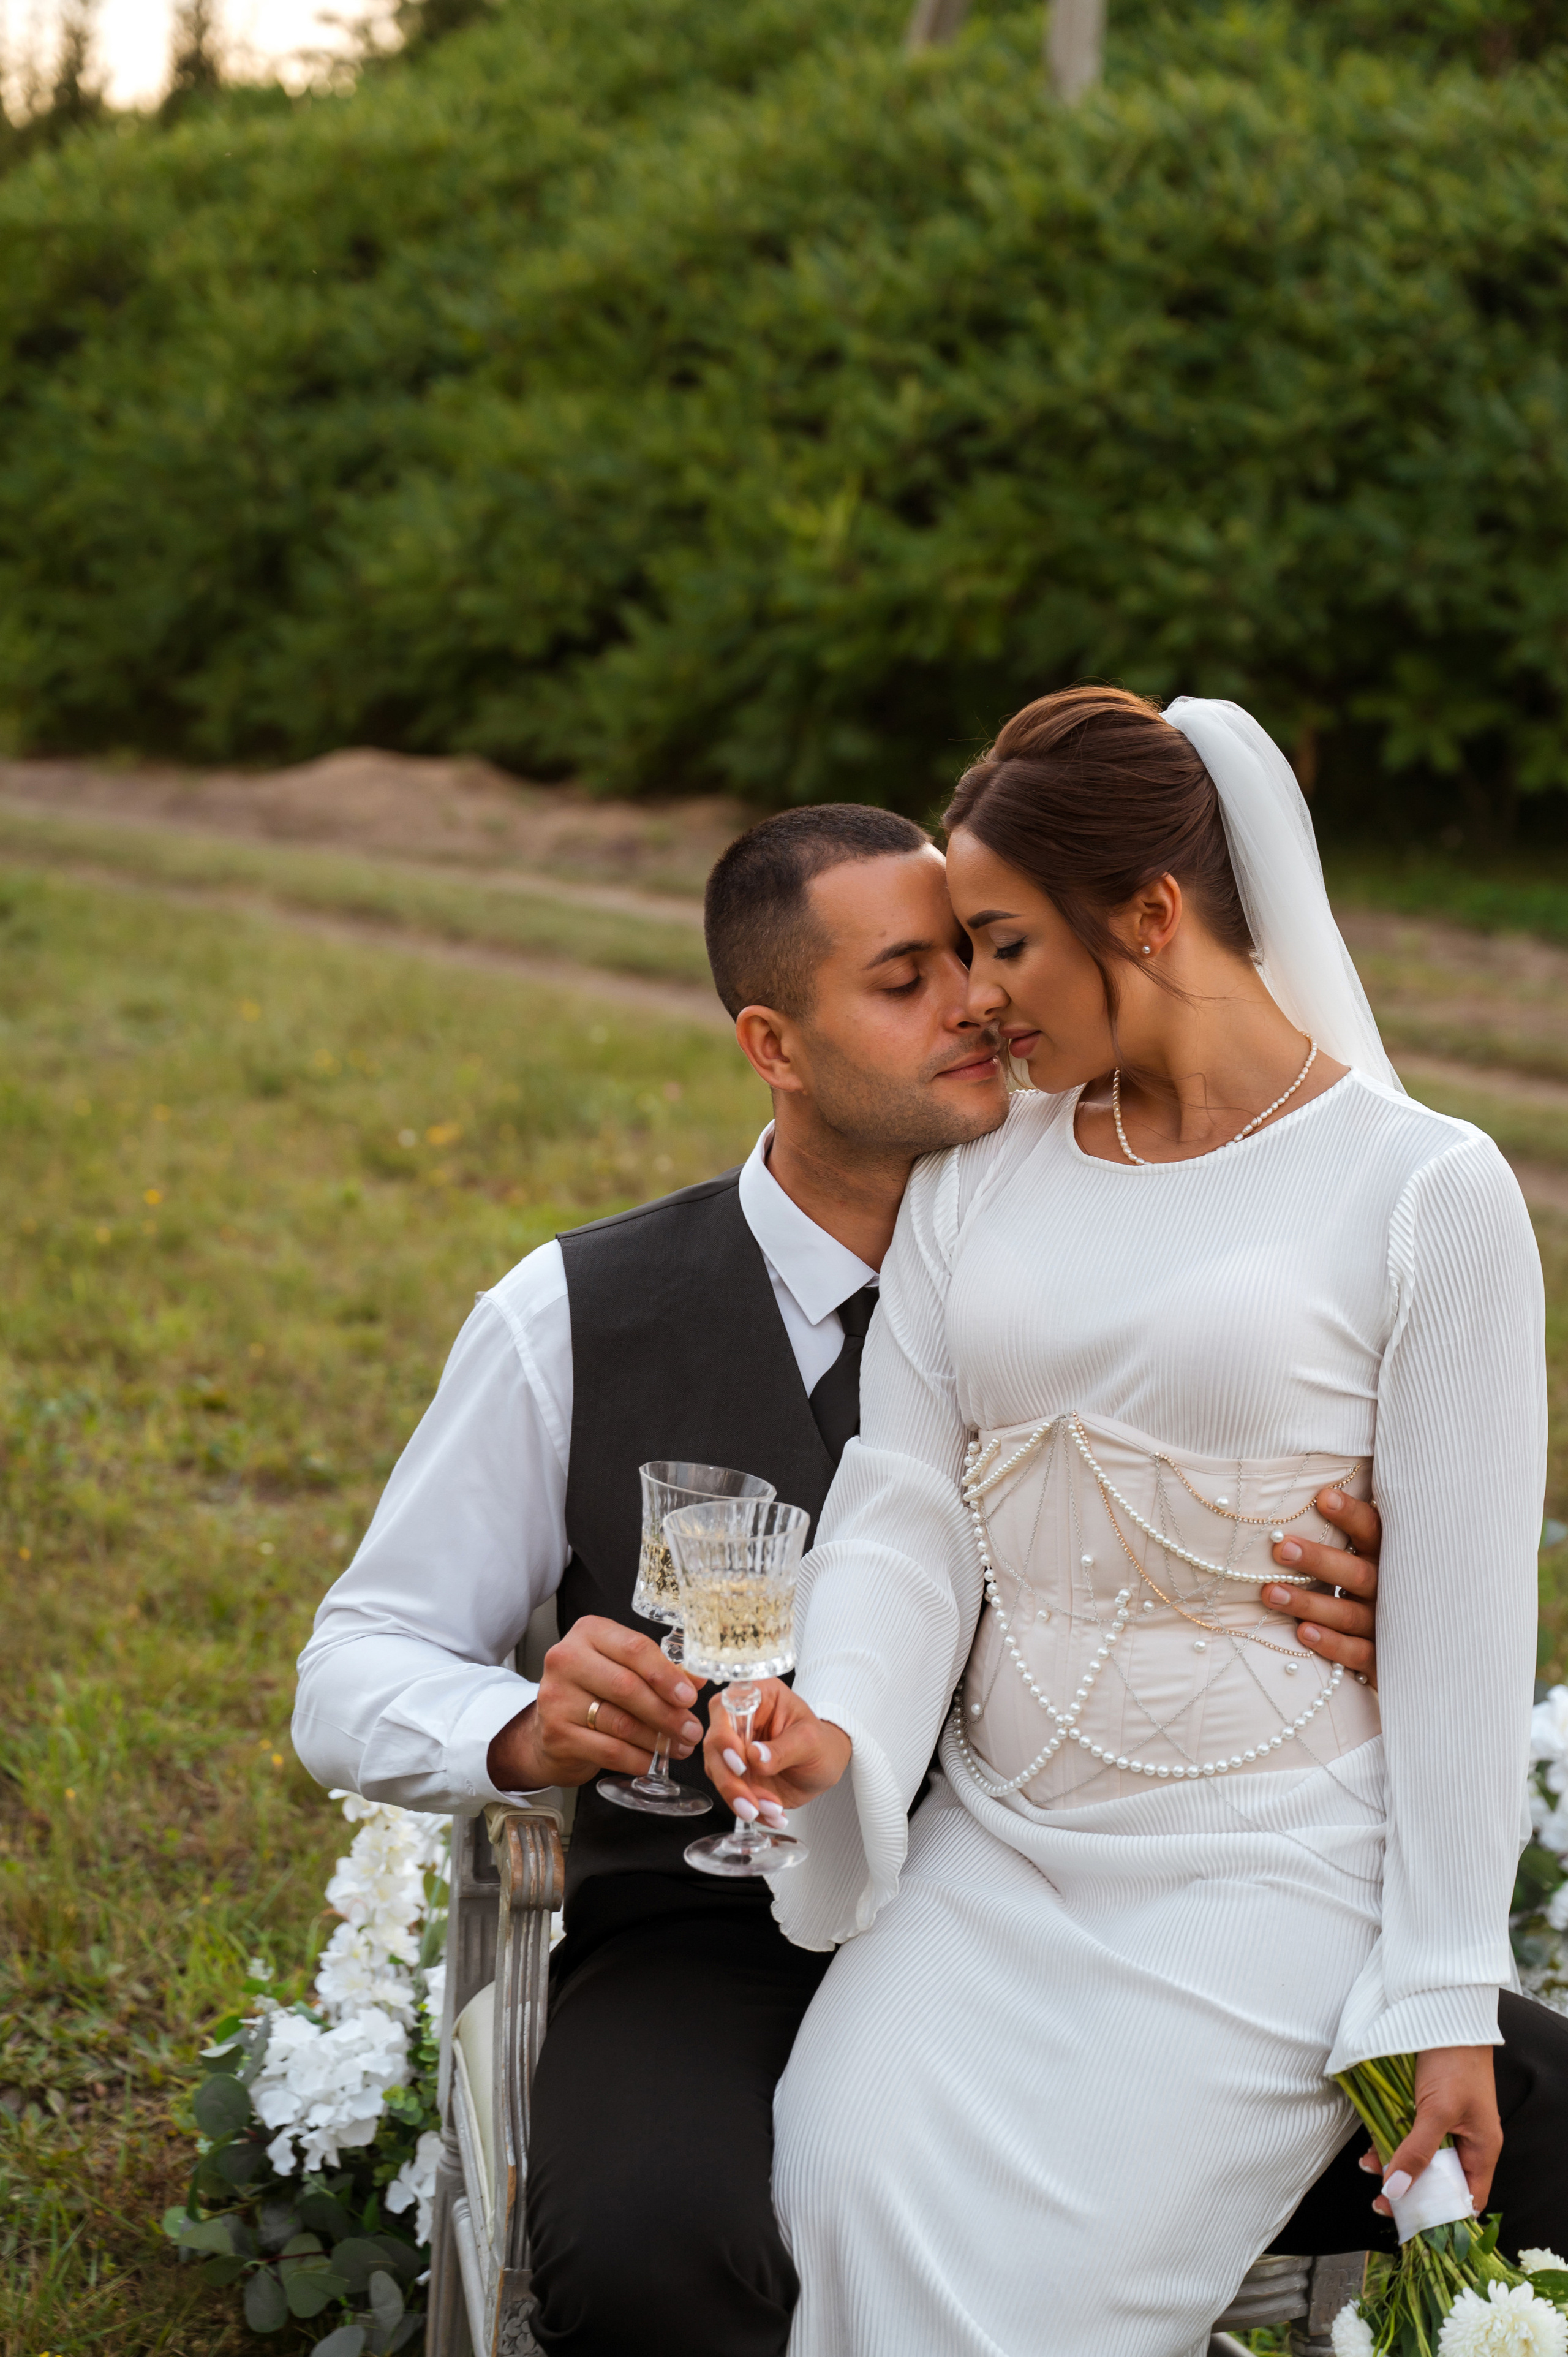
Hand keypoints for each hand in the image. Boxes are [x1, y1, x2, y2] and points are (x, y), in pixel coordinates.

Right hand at [486, 1614, 703, 1790]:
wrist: (551, 1726)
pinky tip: (652, 1761)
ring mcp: (556, 1698)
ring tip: (679, 1747)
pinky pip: (608, 1751)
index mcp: (589, 1633)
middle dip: (666, 1713)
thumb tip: (697, 1681)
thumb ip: (660, 1670)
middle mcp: (566, 1659)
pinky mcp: (556, 1734)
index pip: (635, 1648)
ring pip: (620, 1722)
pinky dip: (637, 1759)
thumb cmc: (594, 1690)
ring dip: (657, 1739)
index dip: (667, 1675)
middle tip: (692, 1730)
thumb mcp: (624, 1668)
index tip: (690, 1697)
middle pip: (627, 1687)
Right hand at [702, 1679, 851, 1828]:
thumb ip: (784, 1748)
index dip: (725, 1735)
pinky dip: (749, 1808)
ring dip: (740, 1798)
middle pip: (715, 1745)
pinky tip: (772, 1816)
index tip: (740, 1763)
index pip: (726, 1707)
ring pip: (718, 1772)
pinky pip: (730, 1792)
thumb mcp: (811, 1741)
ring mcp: (734, 1747)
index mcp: (757, 1696)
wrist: (825, 1765)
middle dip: (731, 1779)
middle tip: (751, 1803)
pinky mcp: (734, 1773)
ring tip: (772, 1810)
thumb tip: (755, 1756)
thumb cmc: (820, 1743)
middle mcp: (738, 1719)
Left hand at [1259, 1487, 1379, 1687]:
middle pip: (1356, 1573)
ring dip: (1309, 1604)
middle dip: (1318, 1560)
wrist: (1429, 1649)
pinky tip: (1303, 1632)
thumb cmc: (1383, 1587)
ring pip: (1348, 1614)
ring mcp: (1389, 1627)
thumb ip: (1349, 1534)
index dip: (1351, 1515)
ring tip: (1270, 1593)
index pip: (1373, 1531)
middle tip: (1281, 1548)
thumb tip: (1309, 1496)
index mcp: (1389, 1558)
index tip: (1323, 1497)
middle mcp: (1391, 1591)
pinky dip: (1332, 1643)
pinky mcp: (1384, 1661)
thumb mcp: (1373, 1557)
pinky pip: (1358, 1653)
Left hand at [1365, 2047, 1500, 2217]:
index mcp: (1482, 2149)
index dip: (1442, 2214)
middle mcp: (1467, 2141)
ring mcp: (1447, 2125)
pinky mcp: (1427, 2108)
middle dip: (1411, 2190)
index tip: (1411, 2222)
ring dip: (1396, 2165)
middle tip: (1381, 2200)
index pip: (1467, 2198)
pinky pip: (1410, 2136)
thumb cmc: (1453, 2061)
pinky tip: (1371, 2146)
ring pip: (1422, 2158)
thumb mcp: (1435, 2111)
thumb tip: (1396, 2190)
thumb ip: (1417, 2151)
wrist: (1444, 2014)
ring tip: (1369, 2166)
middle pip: (1441, 2181)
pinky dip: (1392, 2142)